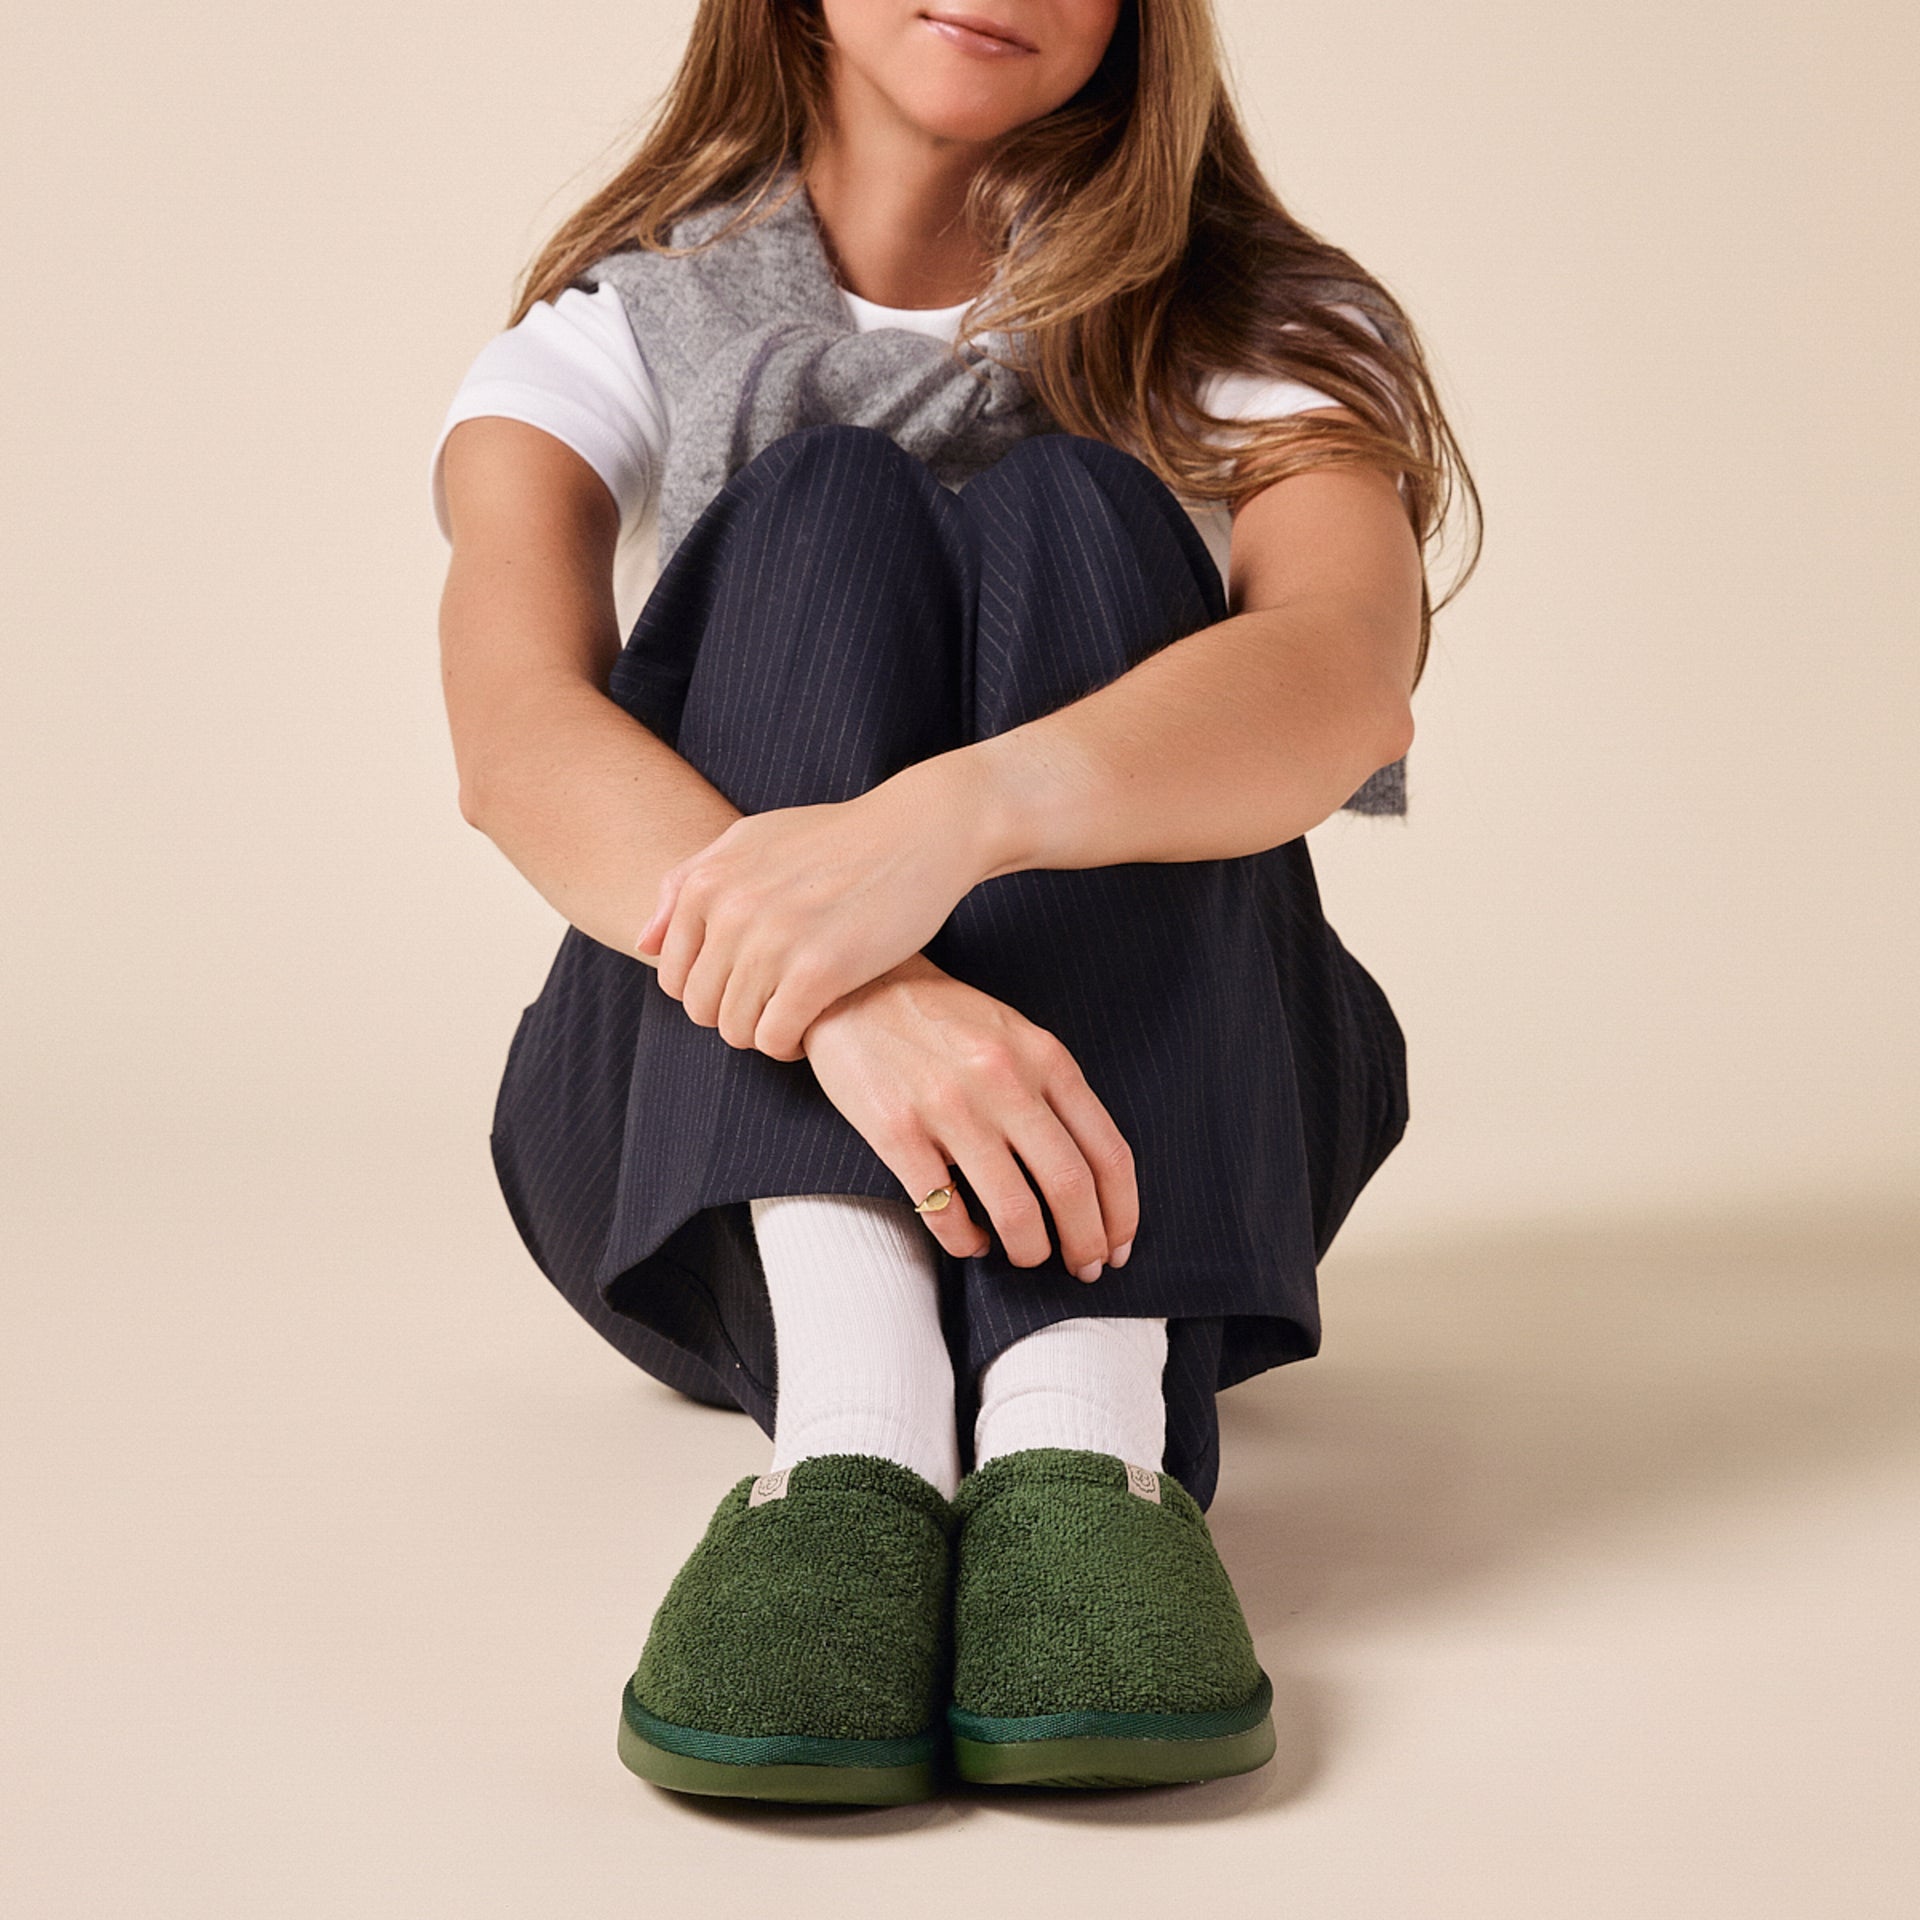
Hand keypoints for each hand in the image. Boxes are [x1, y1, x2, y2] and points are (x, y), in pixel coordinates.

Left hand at [636, 761, 999, 1060]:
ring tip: (794, 1014)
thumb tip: (644, 944)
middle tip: (774, 1002)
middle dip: (734, 1014)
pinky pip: (775, 1038)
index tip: (746, 984)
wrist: (918, 832)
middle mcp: (730, 911)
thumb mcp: (750, 841)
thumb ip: (686, 885)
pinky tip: (813, 1025)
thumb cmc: (835, 839)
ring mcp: (772, 942)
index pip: (673, 976)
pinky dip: (790, 1044)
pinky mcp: (818, 971)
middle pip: (701, 1009)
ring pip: (736, 1030)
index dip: (709, 991)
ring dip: (764, 1033)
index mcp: (706, 882)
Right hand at [800, 952, 1137, 1280]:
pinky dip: (965, 1241)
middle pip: (1070, 1186)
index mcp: (1043, 1058)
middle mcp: (1003, 1080)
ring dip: (1030, 1250)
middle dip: (1086, 1243)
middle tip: (1084, 1268)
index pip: (1107, 1151)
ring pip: (1014, 1209)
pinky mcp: (895, 1129)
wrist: (855, 985)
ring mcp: (948, 1106)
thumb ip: (1052, 1092)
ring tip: (1028, 1256)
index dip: (1121, 1212)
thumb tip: (1088, 1179)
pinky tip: (971, 1240)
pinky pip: (944, 1210)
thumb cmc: (941, 1018)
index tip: (1118, 1245)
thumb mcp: (1014, 1036)